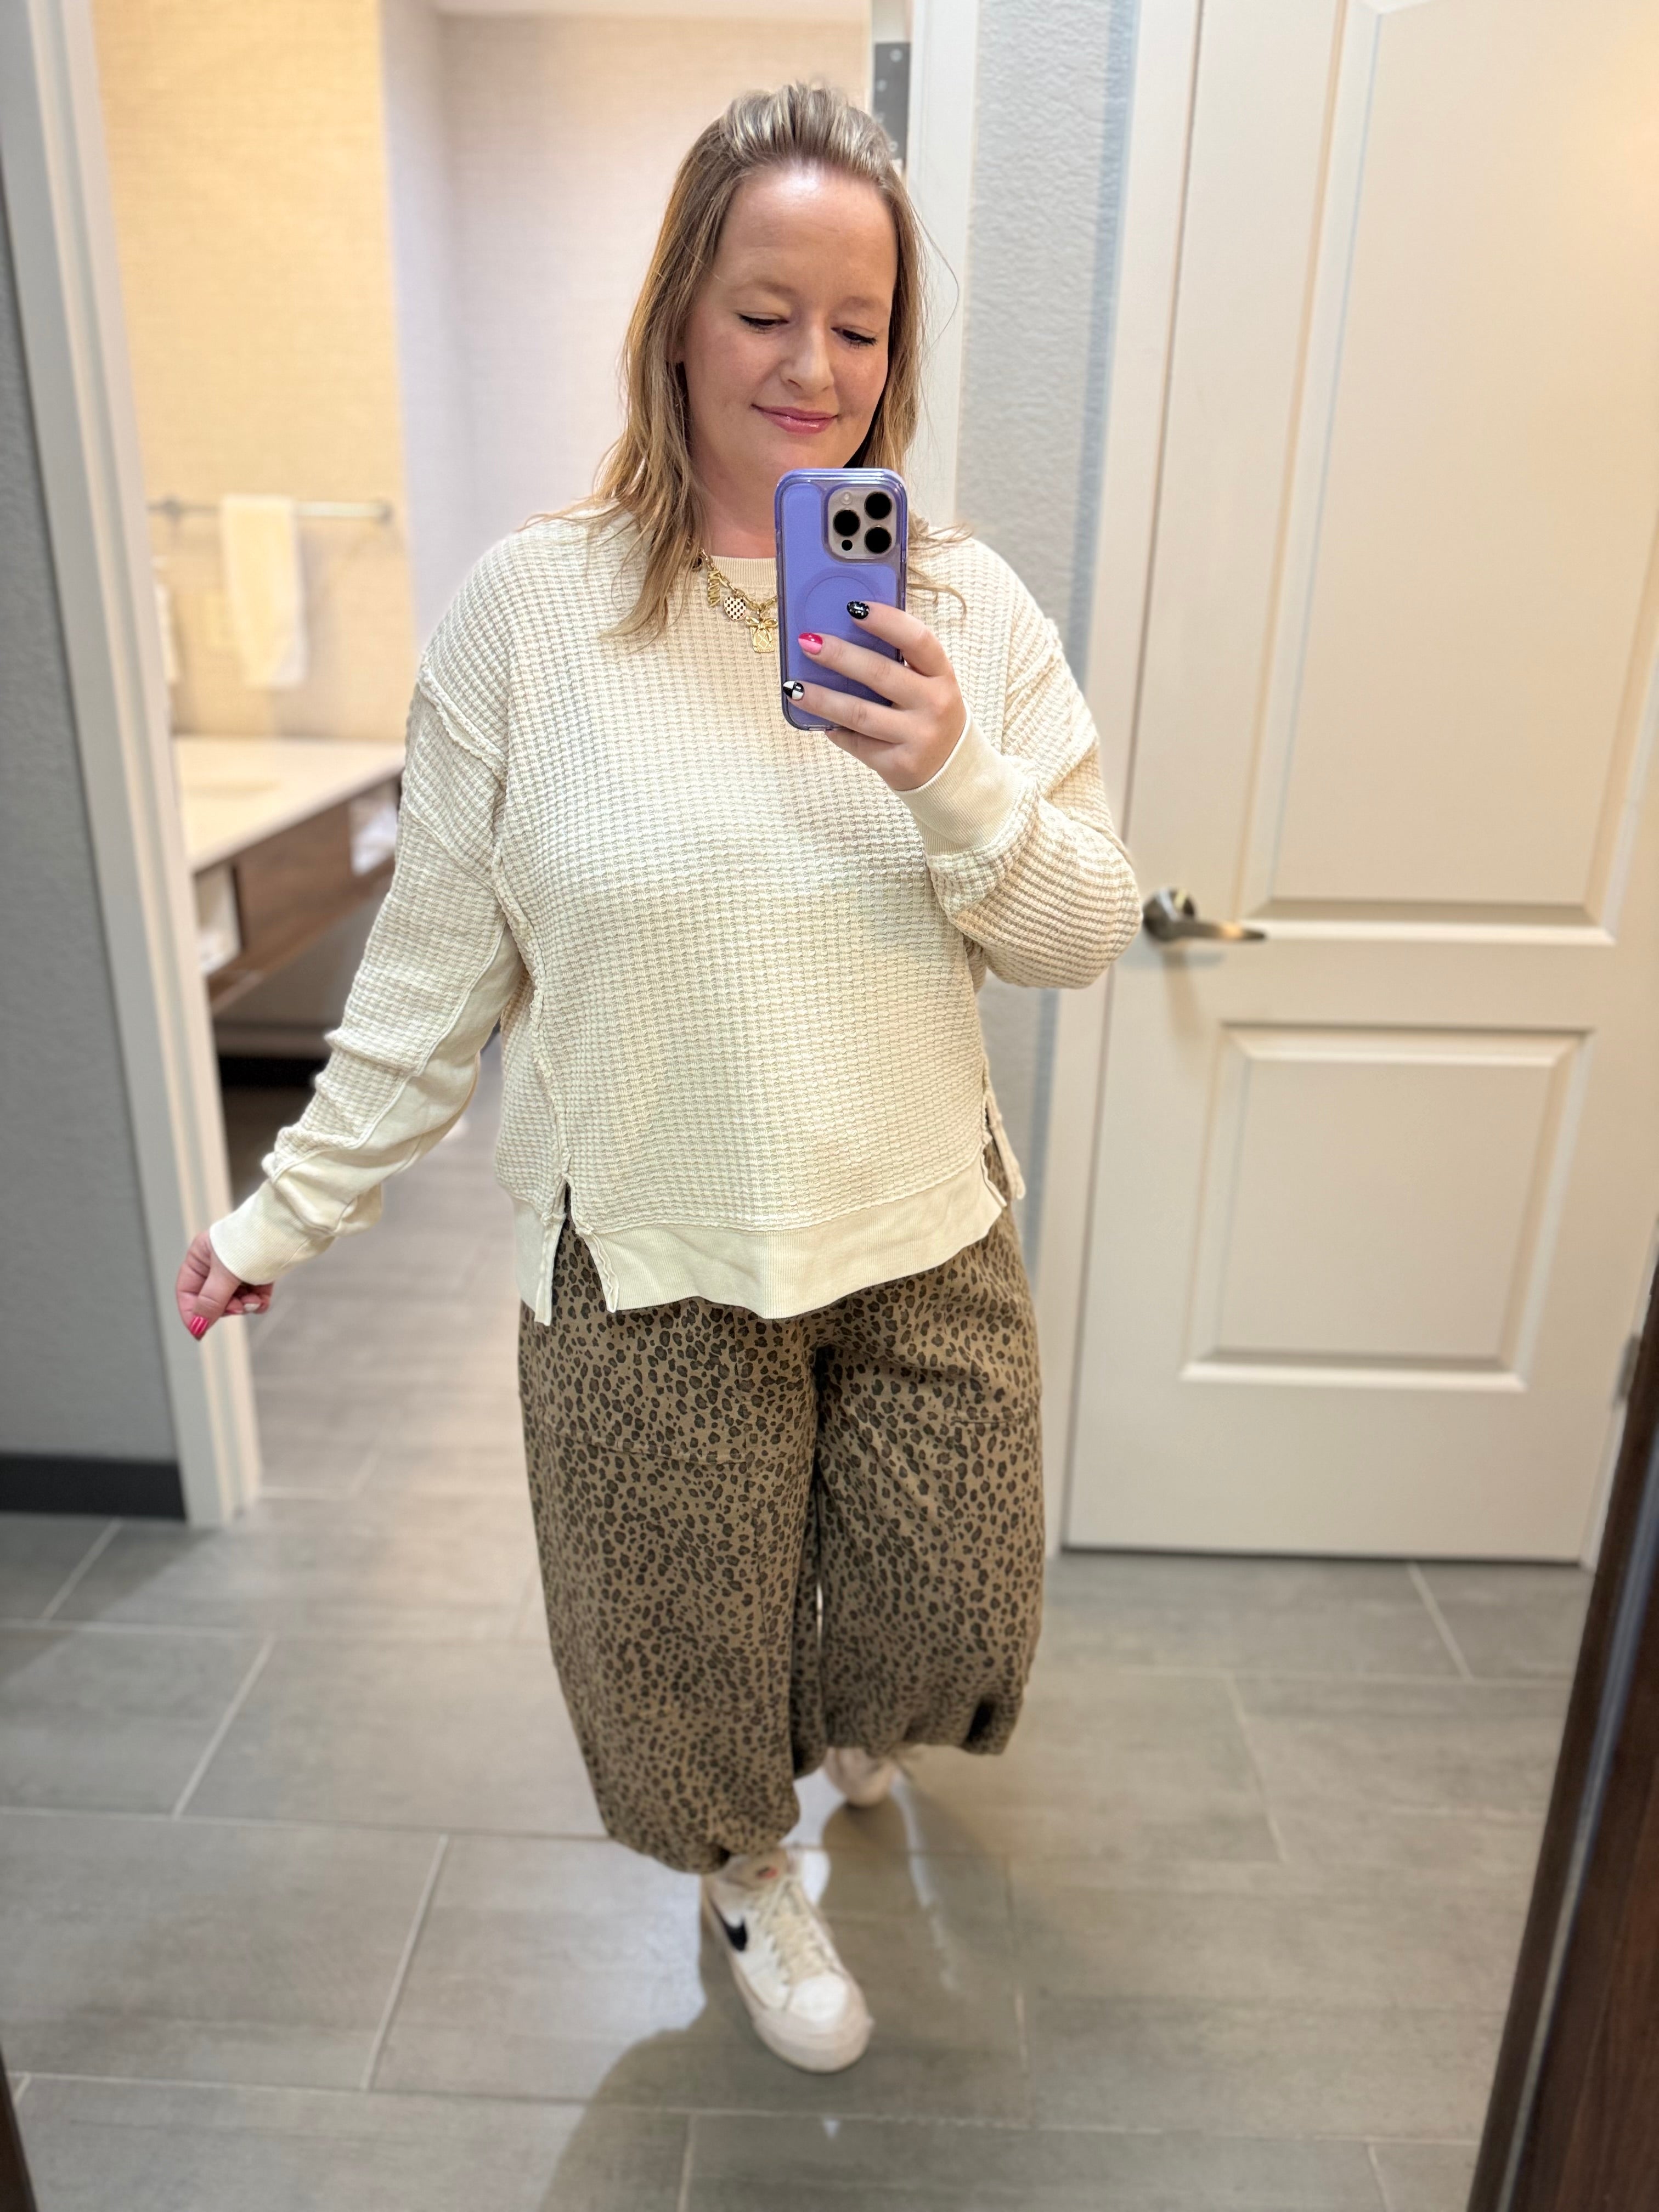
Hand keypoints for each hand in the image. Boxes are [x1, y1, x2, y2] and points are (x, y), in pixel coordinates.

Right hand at [175, 1231, 272, 1339]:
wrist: (287, 1227)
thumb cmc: (252, 1240)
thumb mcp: (226, 1273)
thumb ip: (211, 1301)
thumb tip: (199, 1326)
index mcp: (201, 1256)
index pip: (187, 1290)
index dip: (191, 1312)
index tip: (199, 1331)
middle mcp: (218, 1262)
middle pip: (212, 1299)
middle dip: (225, 1308)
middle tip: (238, 1308)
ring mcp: (239, 1268)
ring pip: (235, 1300)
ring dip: (244, 1306)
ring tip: (254, 1301)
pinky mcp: (260, 1273)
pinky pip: (254, 1296)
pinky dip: (258, 1302)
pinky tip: (262, 1301)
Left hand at [794, 601, 965, 791]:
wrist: (950, 768)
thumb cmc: (928, 714)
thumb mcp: (928, 684)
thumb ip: (899, 662)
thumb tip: (842, 635)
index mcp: (942, 675)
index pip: (918, 639)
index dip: (886, 621)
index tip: (853, 607)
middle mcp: (935, 704)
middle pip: (881, 674)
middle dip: (840, 655)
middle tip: (808, 642)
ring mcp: (918, 737)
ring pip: (860, 713)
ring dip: (822, 698)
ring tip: (794, 687)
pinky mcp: (899, 764)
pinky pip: (857, 743)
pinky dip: (834, 729)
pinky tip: (816, 718)